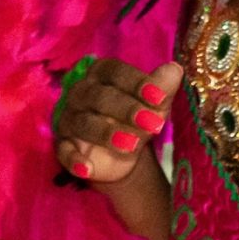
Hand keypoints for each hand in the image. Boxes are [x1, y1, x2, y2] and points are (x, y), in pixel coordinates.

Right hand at [51, 58, 181, 185]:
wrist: (122, 154)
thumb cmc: (138, 117)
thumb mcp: (154, 104)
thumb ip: (162, 88)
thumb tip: (175, 70)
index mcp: (102, 73)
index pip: (116, 72)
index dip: (137, 82)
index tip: (159, 97)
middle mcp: (81, 92)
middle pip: (100, 96)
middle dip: (127, 109)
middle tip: (152, 123)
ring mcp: (69, 118)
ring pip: (84, 123)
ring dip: (106, 133)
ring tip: (131, 145)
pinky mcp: (63, 145)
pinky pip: (64, 151)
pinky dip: (74, 160)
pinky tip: (87, 169)